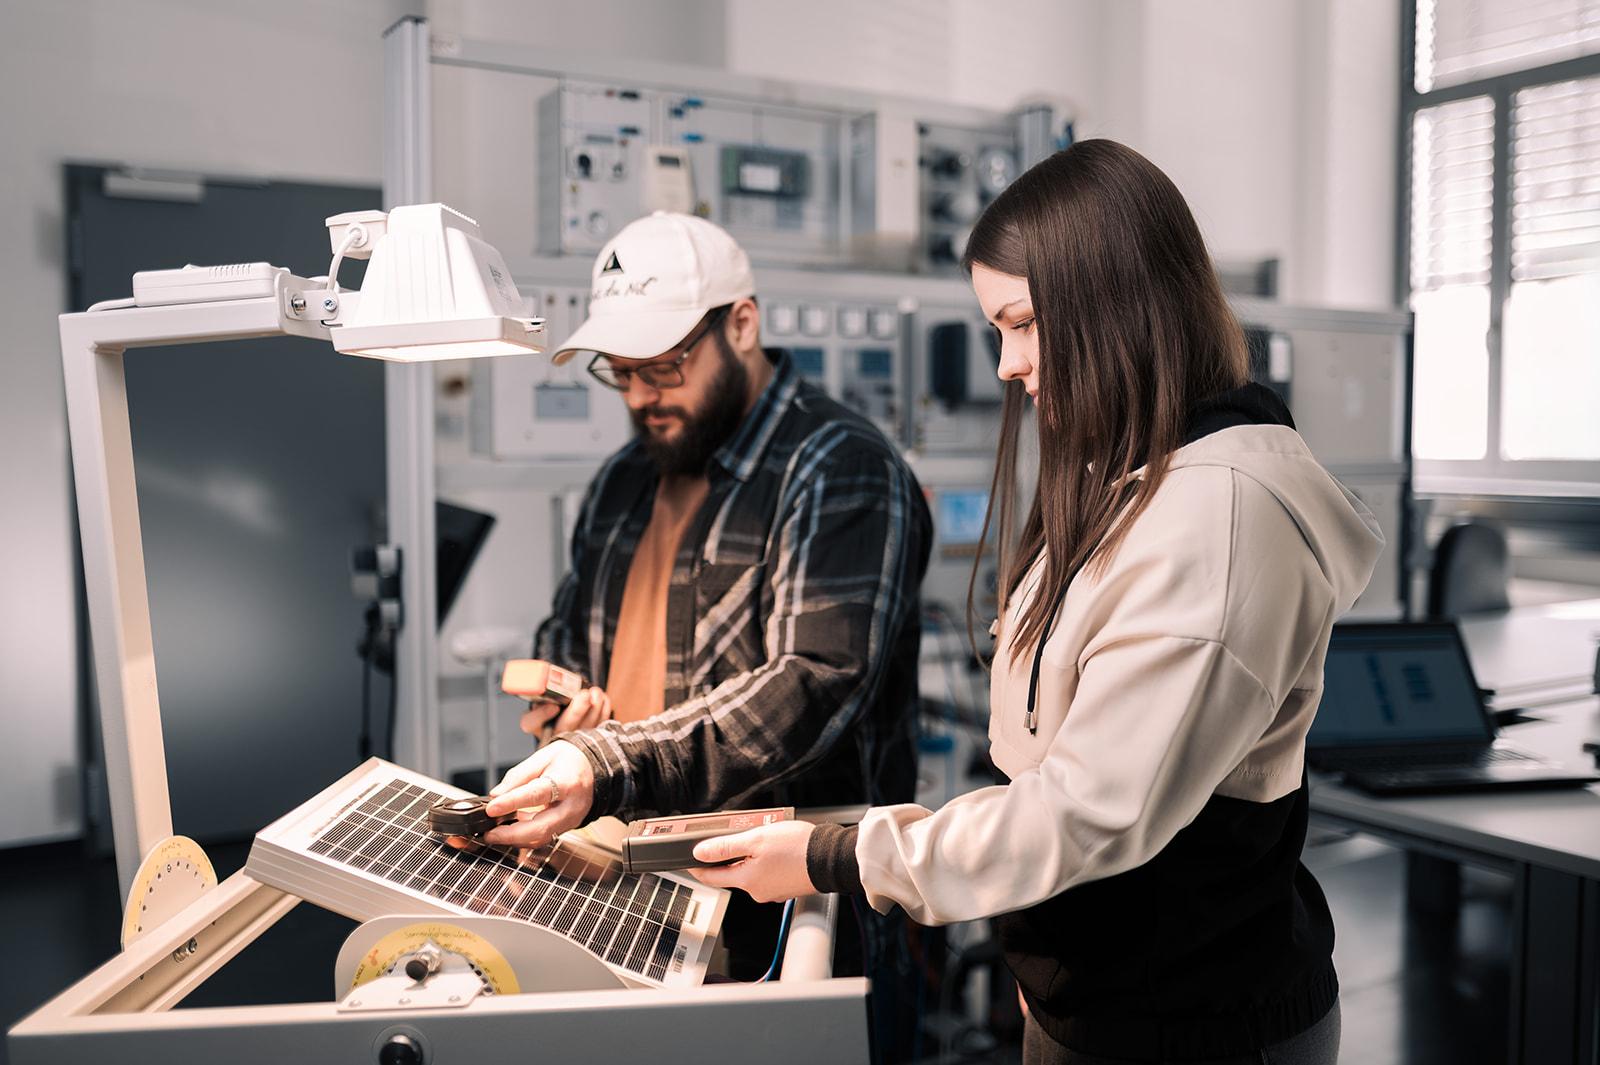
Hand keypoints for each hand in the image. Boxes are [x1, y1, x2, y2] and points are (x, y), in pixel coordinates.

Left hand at [480, 740, 594, 848]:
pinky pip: (543, 837)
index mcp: (567, 782)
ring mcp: (571, 820)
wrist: (594, 769)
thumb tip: (496, 795)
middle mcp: (571, 806)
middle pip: (540, 828)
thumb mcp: (543, 756)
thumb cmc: (569, 760)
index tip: (491, 808)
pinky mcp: (566, 828)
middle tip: (489, 834)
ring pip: (541, 838)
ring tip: (494, 834)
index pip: (537, 795)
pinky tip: (509, 831)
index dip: (512, 803)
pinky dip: (524, 837)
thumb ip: (518, 776)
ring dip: (515, 839)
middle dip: (510, 835)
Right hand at [518, 686, 612, 736]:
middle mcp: (553, 733)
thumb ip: (546, 686)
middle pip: (563, 728)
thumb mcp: (544, 694)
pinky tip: (602, 699)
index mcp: (536, 722)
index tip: (553, 706)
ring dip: (594, 708)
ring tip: (596, 692)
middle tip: (584, 695)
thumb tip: (555, 677)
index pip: (530, 723)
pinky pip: (599, 726)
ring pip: (585, 728)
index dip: (541, 715)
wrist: (567, 712)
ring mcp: (573, 739)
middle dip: (577, 711)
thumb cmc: (553, 701)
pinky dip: (603, 711)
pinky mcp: (590, 737)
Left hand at [688, 821, 819, 903]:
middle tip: (740, 834)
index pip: (712, 877)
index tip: (689, 860)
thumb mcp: (755, 840)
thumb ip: (725, 847)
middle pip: (734, 872)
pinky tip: (780, 848)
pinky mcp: (787, 887)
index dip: (698, 867)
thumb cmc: (798, 848)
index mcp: (747, 881)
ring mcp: (773, 891)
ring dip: (754, 855)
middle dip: (733, 854)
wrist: (832, 858)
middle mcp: (758, 891)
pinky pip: (769, 872)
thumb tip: (700, 853)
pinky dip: (769, 860)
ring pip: (753, 871)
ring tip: (767, 837)